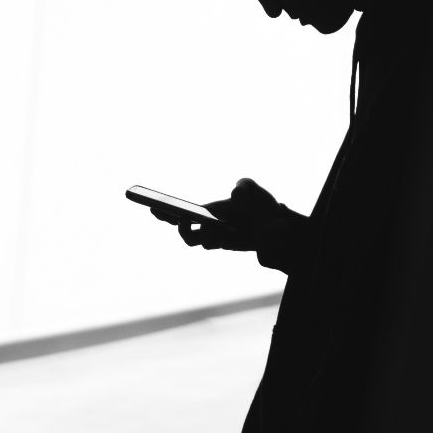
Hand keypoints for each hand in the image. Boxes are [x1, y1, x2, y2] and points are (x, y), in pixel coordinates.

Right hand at [154, 178, 282, 253]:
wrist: (280, 225)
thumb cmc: (261, 205)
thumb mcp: (253, 189)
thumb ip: (244, 186)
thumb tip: (234, 194)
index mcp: (208, 211)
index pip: (180, 213)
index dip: (164, 212)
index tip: (151, 206)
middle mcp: (209, 227)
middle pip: (186, 233)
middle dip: (181, 227)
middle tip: (184, 219)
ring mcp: (219, 239)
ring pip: (201, 241)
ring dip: (207, 233)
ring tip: (220, 226)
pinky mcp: (229, 246)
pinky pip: (216, 244)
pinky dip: (220, 237)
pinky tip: (232, 231)